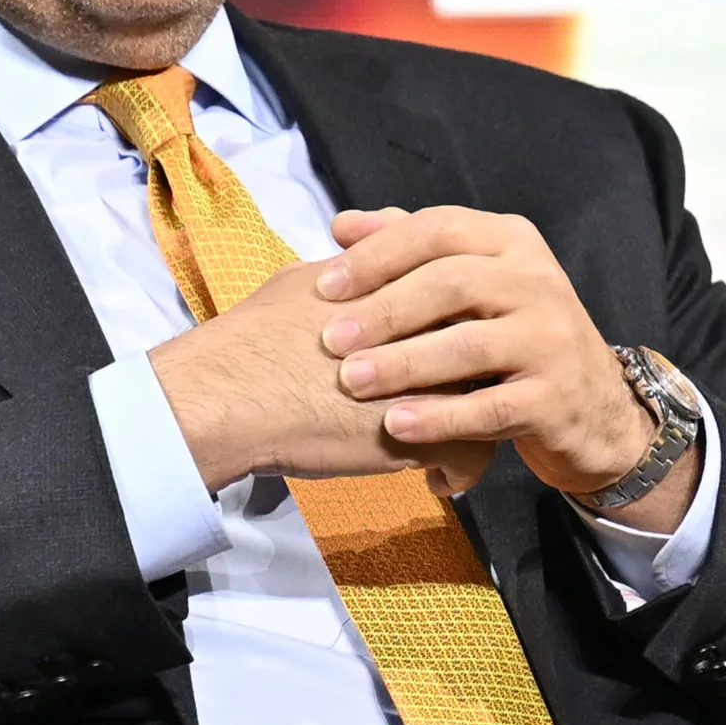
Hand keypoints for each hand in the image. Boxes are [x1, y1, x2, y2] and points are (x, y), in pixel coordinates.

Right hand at [147, 258, 496, 495]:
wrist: (235, 394)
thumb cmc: (260, 337)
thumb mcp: (308, 279)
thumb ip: (355, 263)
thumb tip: (360, 243)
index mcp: (412, 286)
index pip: (466, 299)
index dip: (458, 326)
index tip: (443, 349)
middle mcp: (439, 328)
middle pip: (488, 348)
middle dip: (478, 374)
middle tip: (460, 396)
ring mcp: (443, 380)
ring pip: (490, 402)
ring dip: (477, 424)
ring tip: (450, 439)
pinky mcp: (434, 433)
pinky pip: (475, 455)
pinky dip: (460, 473)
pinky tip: (435, 481)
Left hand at [315, 205, 701, 532]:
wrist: (593, 406)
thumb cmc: (511, 339)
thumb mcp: (474, 285)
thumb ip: (413, 250)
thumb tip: (342, 225)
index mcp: (512, 241)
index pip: (439, 229)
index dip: (378, 253)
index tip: (325, 285)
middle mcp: (539, 280)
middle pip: (451, 282)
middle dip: (384, 310)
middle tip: (329, 338)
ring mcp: (553, 339)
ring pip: (468, 345)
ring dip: (403, 363)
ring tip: (351, 380)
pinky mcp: (556, 398)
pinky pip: (489, 407)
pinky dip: (439, 417)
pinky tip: (395, 426)